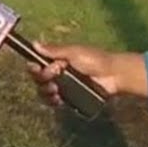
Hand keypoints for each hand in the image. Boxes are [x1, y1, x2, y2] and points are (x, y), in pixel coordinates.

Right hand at [27, 42, 147, 105]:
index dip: (34, 67)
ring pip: (44, 92)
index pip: (39, 64)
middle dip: (41, 80)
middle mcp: (58, 73)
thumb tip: (35, 44)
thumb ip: (55, 50)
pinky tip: (58, 99)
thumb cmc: (95, 60)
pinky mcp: (69, 98)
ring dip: (46, 92)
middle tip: (52, 78)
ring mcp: (64, 86)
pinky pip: (54, 102)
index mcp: (58, 60)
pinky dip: (53, 101)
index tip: (35, 68)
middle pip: (39, 79)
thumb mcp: (74, 52)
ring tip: (55, 90)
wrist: (113, 76)